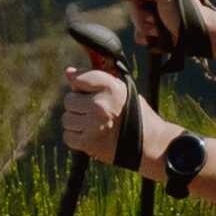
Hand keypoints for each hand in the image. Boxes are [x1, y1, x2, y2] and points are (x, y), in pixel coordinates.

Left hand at [55, 51, 136, 165]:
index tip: (85, 91)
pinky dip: (75, 137)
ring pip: (66, 118)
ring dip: (76, 122)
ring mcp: (93, 124)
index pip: (80, 78)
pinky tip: (89, 135)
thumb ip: (95, 79)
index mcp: (111, 88)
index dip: (79, 84)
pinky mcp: (88, 143)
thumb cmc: (135, 113)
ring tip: (91, 124)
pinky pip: (68, 136)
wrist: (148, 143)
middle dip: (77, 105)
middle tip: (91, 111)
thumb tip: (68, 72)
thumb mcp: (122, 89)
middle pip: (69, 100)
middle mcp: (100, 105)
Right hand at [123, 0, 192, 58]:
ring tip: (158, 27)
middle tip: (152, 16)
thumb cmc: (184, 11)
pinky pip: (138, 32)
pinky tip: (156, 35)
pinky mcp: (152, 29)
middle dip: (140, 11)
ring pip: (134, 17)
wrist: (196, 36)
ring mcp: (152, 12)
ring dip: (144, 24)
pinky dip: (146, 35)